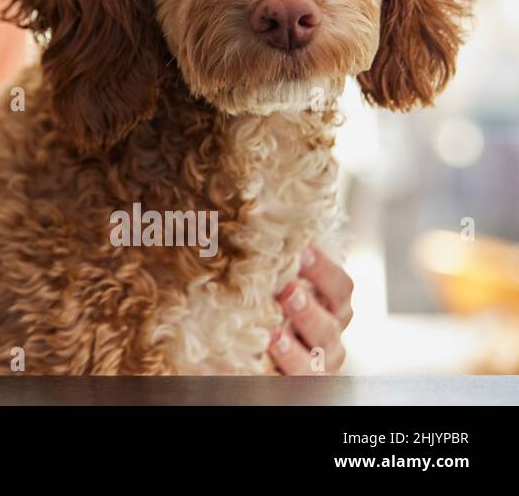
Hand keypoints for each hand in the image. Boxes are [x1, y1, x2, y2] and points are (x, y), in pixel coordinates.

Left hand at [268, 243, 353, 374]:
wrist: (262, 355)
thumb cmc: (269, 304)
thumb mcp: (277, 282)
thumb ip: (276, 261)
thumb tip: (255, 211)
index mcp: (331, 304)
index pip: (341, 286)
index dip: (324, 269)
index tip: (301, 249)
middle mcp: (330, 335)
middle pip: (333, 322)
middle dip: (310, 307)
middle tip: (286, 290)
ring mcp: (318, 364)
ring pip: (319, 357)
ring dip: (296, 346)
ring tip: (274, 334)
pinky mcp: (299, 386)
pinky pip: (297, 381)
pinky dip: (285, 368)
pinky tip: (267, 354)